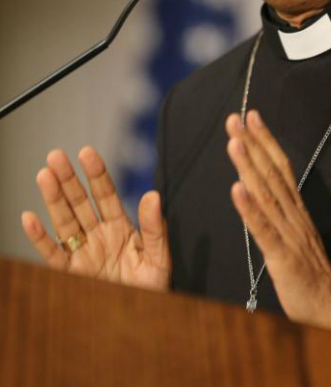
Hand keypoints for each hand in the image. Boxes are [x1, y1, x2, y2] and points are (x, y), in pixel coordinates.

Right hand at [22, 146, 170, 291]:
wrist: (141, 320)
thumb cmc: (151, 289)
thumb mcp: (159, 257)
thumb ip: (154, 228)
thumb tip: (153, 195)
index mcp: (120, 226)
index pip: (105, 194)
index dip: (96, 173)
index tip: (86, 152)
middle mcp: (98, 234)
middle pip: (79, 202)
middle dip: (68, 179)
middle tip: (56, 156)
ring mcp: (83, 253)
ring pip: (64, 221)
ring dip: (53, 199)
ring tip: (44, 175)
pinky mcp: (71, 274)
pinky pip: (53, 254)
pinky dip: (40, 237)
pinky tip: (30, 218)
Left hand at [226, 110, 330, 329]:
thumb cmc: (308, 270)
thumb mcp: (295, 232)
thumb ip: (280, 209)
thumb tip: (260, 184)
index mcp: (295, 208)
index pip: (281, 166)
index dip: (266, 140)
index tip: (252, 115)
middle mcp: (293, 214)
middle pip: (272, 173)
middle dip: (253, 144)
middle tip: (235, 119)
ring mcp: (288, 233)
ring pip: (266, 194)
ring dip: (248, 166)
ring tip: (233, 143)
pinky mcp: (282, 256)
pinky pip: (264, 229)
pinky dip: (249, 209)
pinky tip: (236, 190)